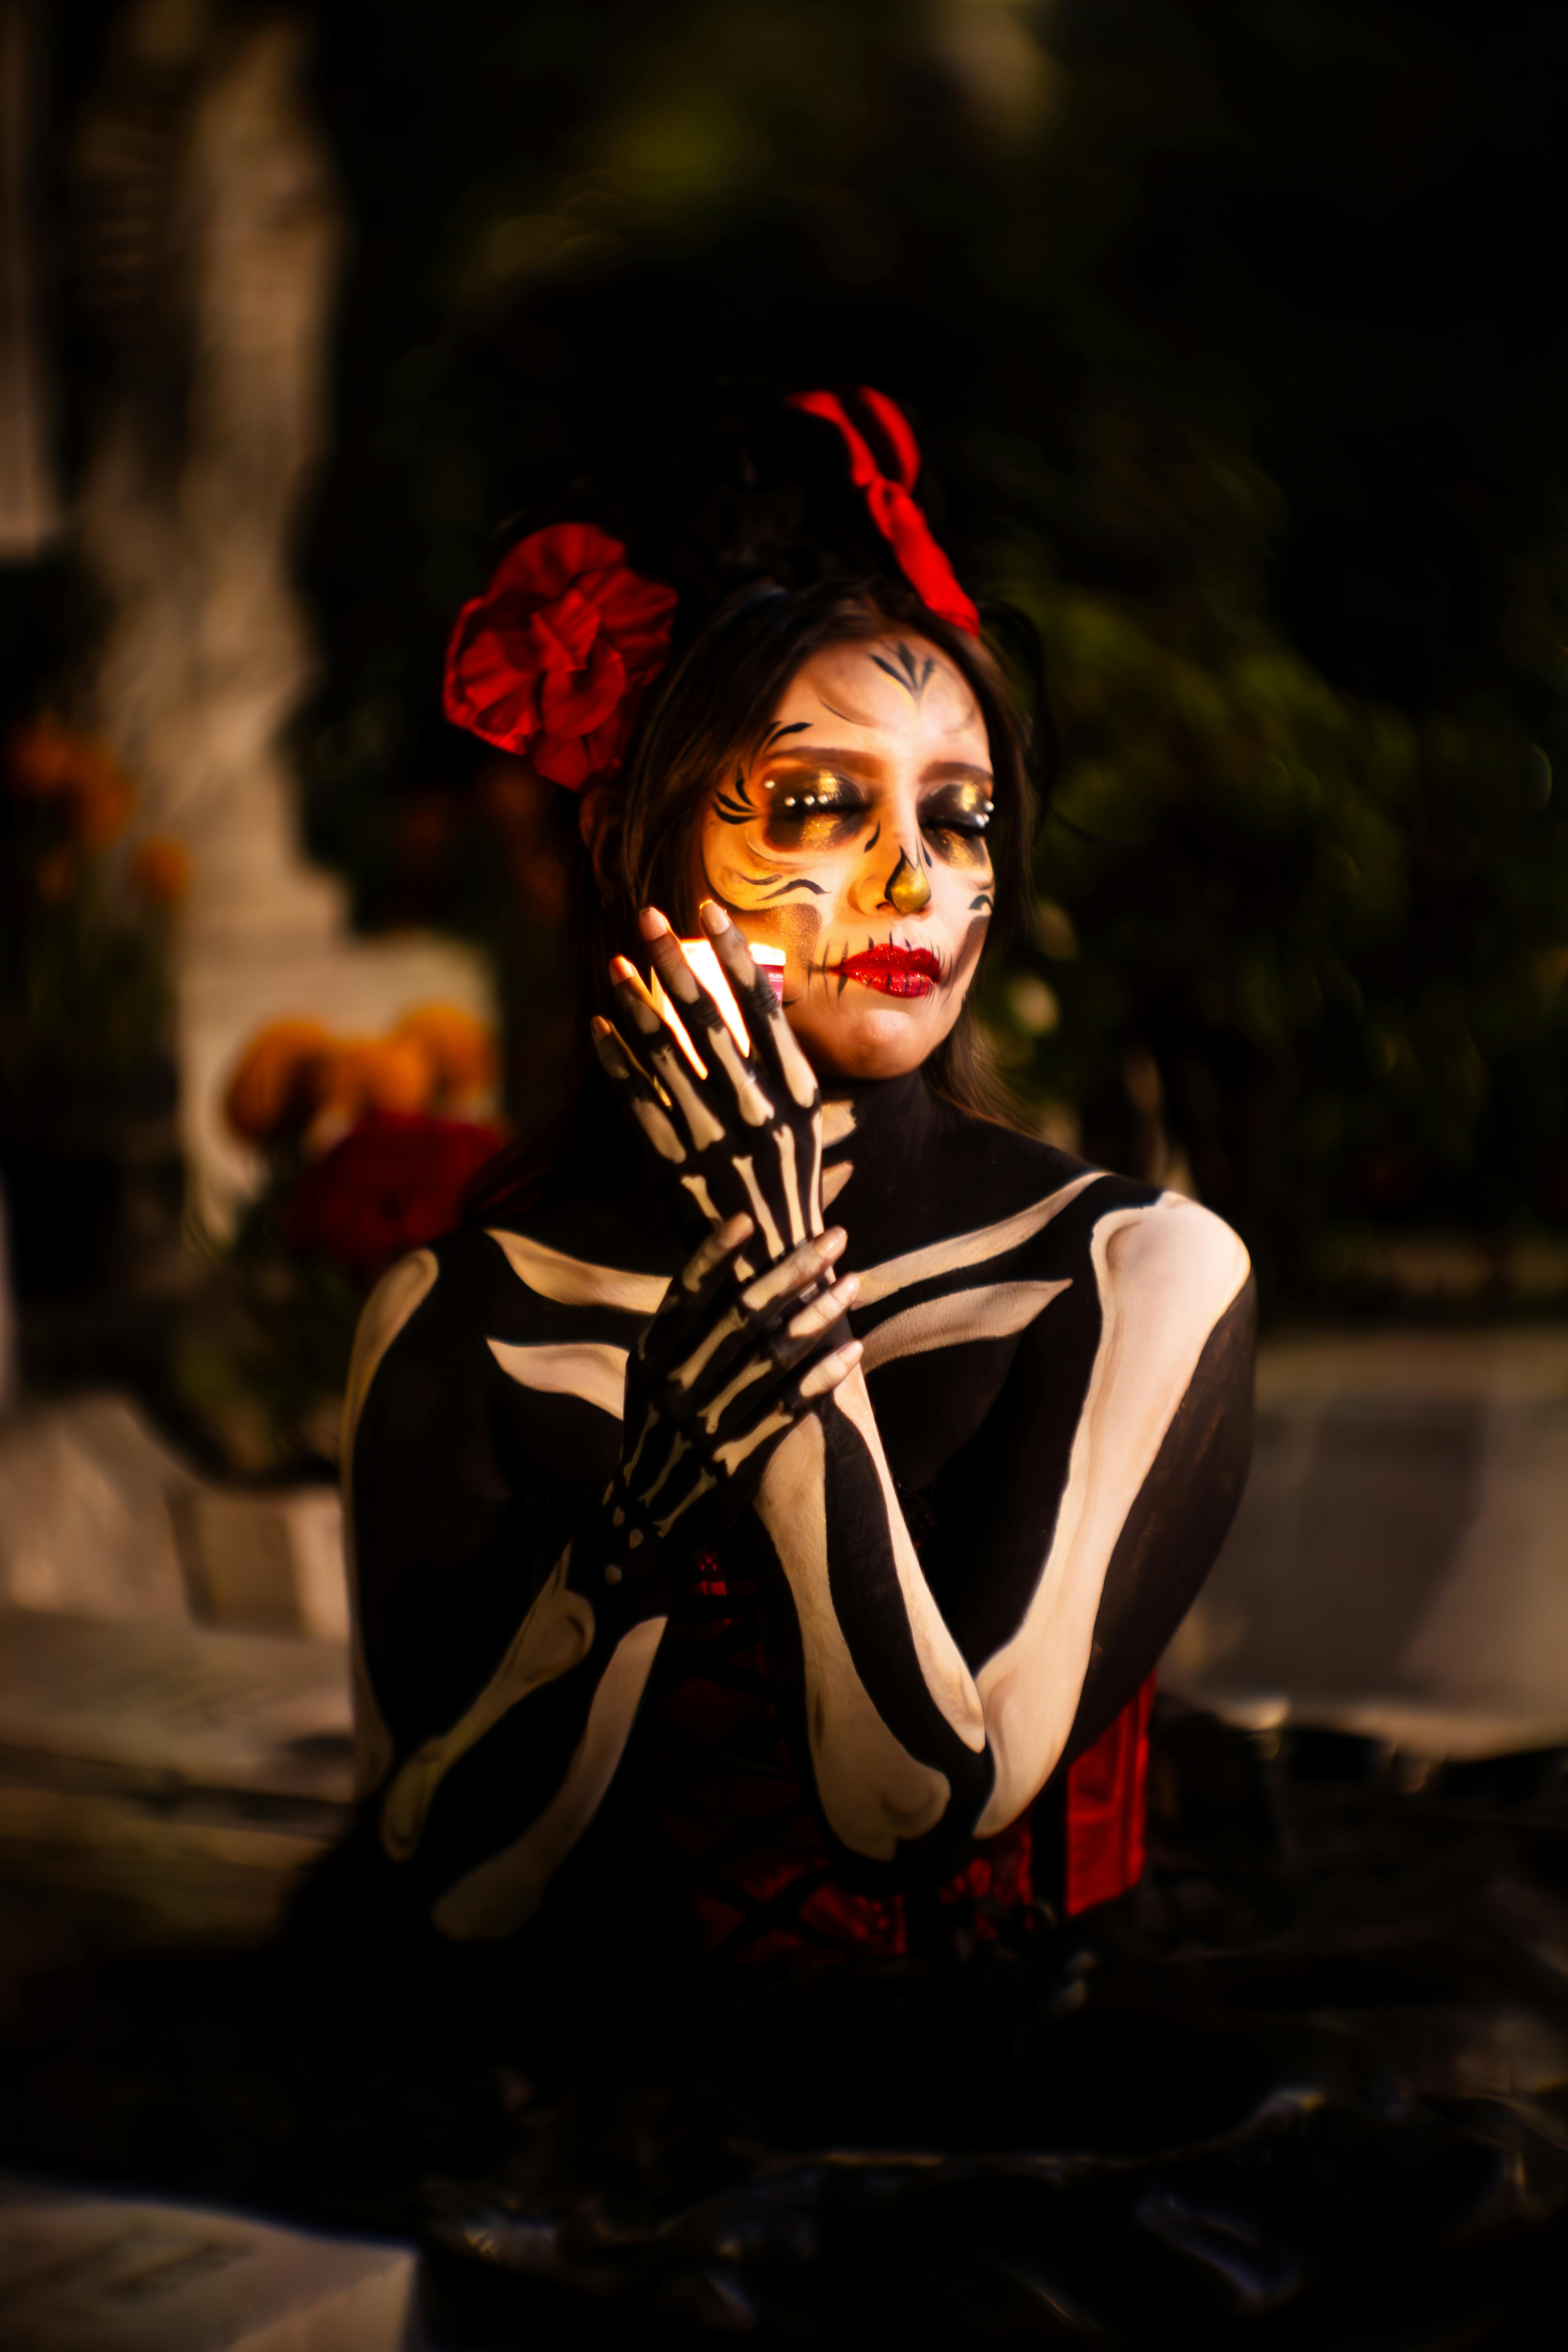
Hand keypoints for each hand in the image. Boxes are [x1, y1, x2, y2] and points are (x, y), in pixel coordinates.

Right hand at [588, 1214, 859, 1595]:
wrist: (643, 1519)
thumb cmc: (654, 1434)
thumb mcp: (649, 1380)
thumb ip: (680, 1333)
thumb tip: (726, 1274)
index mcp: (650, 1358)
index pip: (683, 1295)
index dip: (713, 1255)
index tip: (748, 1218)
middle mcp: (675, 1385)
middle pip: (741, 1315)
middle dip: (793, 1271)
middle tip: (836, 1237)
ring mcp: (707, 1422)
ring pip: (772, 1356)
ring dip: (819, 1315)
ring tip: (855, 1283)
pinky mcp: (738, 1456)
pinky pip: (788, 1406)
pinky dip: (823, 1377)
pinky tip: (854, 1351)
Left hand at [592, 902, 822, 1267]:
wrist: (774, 1268)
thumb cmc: (790, 1183)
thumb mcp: (804, 1122)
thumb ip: (779, 1067)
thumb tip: (756, 998)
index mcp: (798, 1092)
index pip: (763, 1007)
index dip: (735, 954)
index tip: (709, 907)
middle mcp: (758, 1109)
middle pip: (708, 1017)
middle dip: (674, 961)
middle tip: (646, 916)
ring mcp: (715, 1137)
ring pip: (666, 1054)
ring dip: (634, 1004)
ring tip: (612, 964)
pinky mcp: (677, 1164)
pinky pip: (639, 1101)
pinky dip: (616, 1062)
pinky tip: (597, 1028)